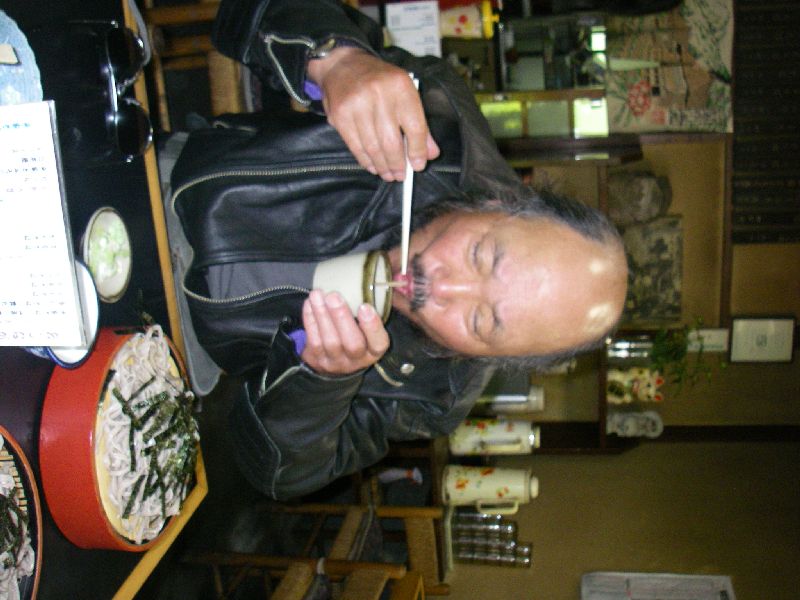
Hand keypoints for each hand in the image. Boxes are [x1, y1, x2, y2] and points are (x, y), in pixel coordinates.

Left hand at [300, 289, 389, 375]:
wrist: (333, 362)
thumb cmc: (356, 335)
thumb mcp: (368, 328)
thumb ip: (373, 308)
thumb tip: (378, 276)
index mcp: (373, 351)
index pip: (378, 343)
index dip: (372, 326)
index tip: (365, 306)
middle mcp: (357, 359)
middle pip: (352, 343)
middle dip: (342, 317)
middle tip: (334, 296)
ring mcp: (336, 362)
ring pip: (330, 341)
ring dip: (322, 315)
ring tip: (317, 294)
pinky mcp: (317, 360)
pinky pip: (313, 340)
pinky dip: (310, 320)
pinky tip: (310, 304)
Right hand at [307, 47, 439, 180]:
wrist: (341, 64)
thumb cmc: (378, 80)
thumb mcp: (404, 92)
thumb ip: (419, 124)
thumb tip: (429, 154)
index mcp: (400, 86)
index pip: (415, 126)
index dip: (418, 151)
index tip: (418, 165)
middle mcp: (378, 94)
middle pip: (391, 142)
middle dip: (398, 164)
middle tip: (400, 175)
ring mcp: (356, 105)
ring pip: (373, 147)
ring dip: (382, 166)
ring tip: (387, 173)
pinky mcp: (340, 116)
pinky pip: (356, 146)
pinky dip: (366, 160)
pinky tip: (372, 165)